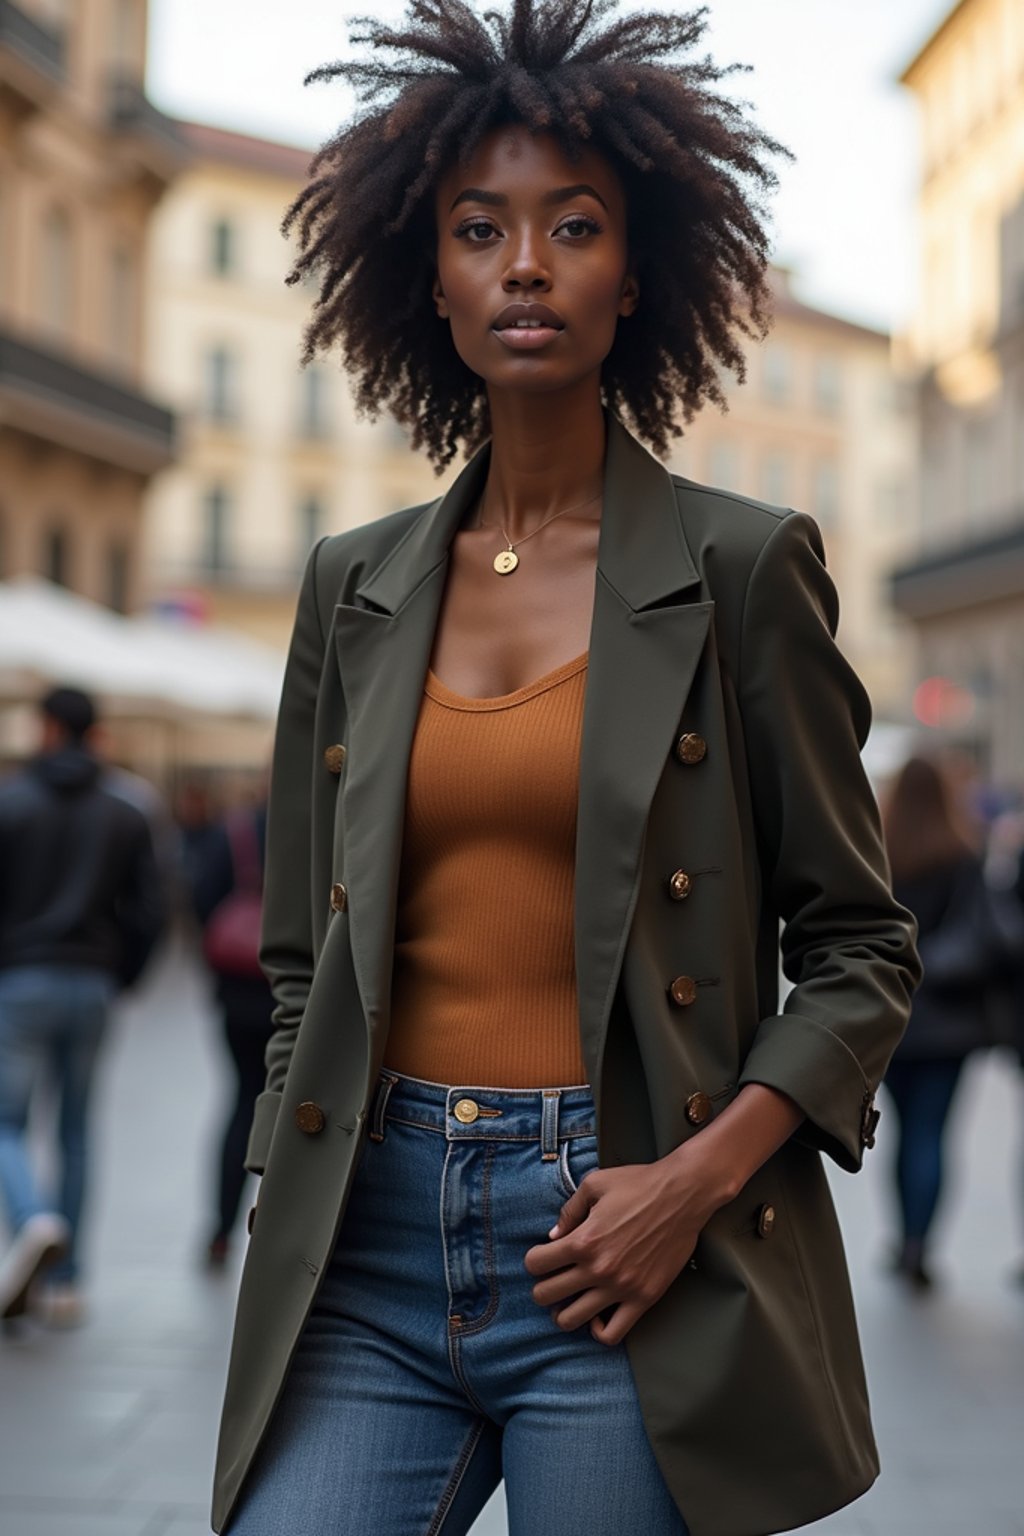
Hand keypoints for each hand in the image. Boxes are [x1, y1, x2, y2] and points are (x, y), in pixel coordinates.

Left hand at [523, 1154, 715, 1346]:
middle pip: (545, 1296)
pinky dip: (598, 1330)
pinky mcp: (644, 1299)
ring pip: (570, 1321)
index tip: (546, 1256)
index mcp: (583, 1240)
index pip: (535, 1264)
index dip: (535, 1259)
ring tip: (572, 1299)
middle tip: (554, 1279)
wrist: (683, 1196)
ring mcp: (621, 1287)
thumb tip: (552, 1237)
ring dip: (564, 1311)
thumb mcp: (595, 1184)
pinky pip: (611, 1334)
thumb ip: (569, 1212)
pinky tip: (599, 1313)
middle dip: (543, 1287)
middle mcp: (598, 1268)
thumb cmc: (638, 1185)